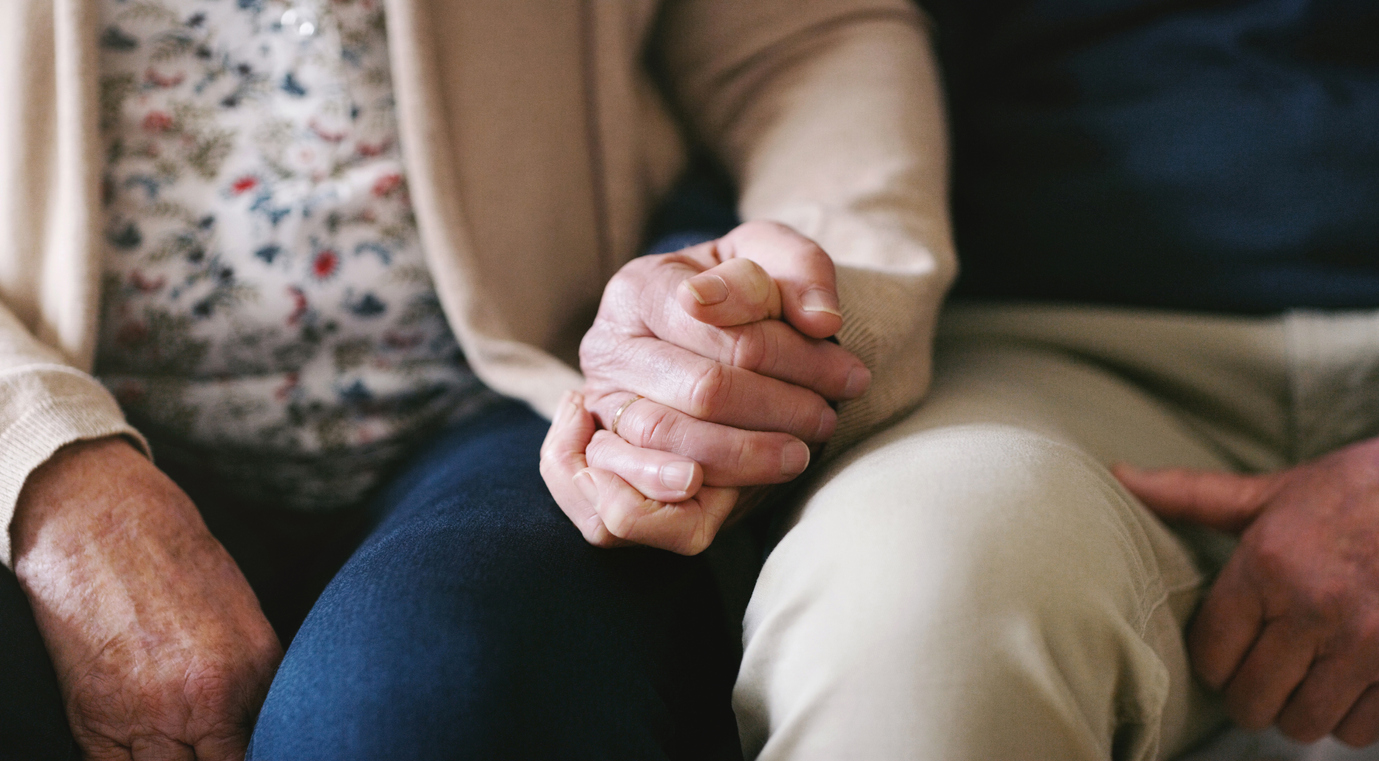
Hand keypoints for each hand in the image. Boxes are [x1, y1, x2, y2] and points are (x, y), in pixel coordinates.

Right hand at [11, 437, 281, 759]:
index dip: (262, 746)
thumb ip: (253, 677)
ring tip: (185, 745)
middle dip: (227, 759)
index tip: (253, 743)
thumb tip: (260, 720)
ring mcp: (151, 717)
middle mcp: (209, 703)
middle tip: (217, 745)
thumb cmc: (177, 560)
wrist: (103, 523)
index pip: (271, 741)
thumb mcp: (241, 616)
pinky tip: (148, 753)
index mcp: (256, 671)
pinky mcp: (97, 722)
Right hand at [544, 222, 868, 552]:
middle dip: (778, 406)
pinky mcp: (601, 466)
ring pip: (664, 442)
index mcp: (639, 288)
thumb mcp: (773, 259)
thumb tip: (819, 319)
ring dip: (742, 457)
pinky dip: (670, 505)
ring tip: (797, 455)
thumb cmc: (739, 300)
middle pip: (700, 387)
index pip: (714, 318)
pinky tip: (722, 495)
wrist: (697, 344)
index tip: (849, 374)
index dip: (789, 351)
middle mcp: (606, 350)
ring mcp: (600, 411)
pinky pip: (622, 501)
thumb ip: (800, 270)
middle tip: (828, 419)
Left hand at [1114, 437, 1378, 746]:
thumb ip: (1193, 495)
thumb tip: (1119, 475)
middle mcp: (1314, 608)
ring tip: (1302, 681)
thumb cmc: (1353, 493)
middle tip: (1259, 676)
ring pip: (1305, 723)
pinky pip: (1361, 730)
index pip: (1211, 654)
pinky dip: (1348, 719)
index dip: (1211, 663)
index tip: (1224, 654)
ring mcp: (1367, 644)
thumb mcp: (1271, 493)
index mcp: (1268, 566)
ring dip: (1298, 711)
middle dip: (1248, 695)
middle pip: (1253, 699)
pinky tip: (1345, 687)